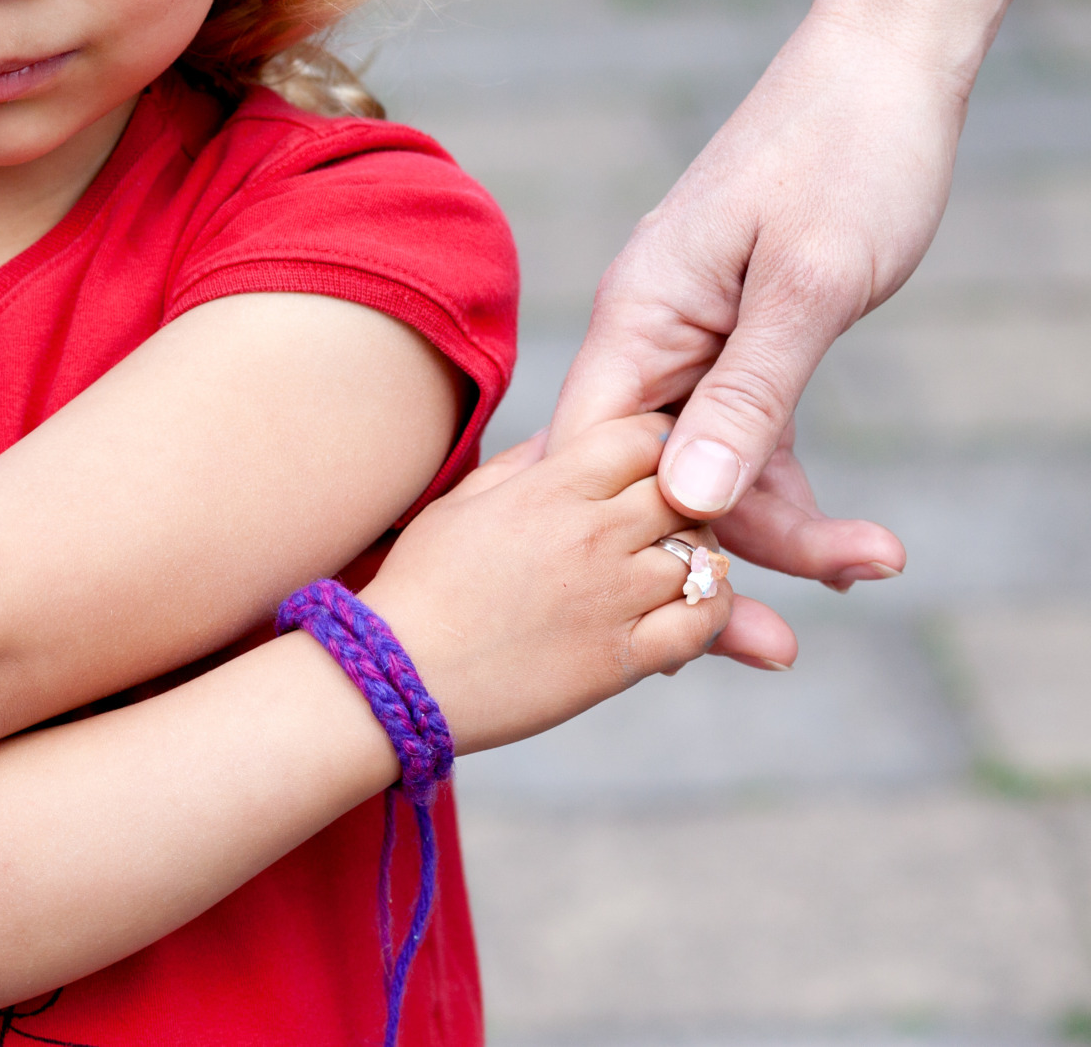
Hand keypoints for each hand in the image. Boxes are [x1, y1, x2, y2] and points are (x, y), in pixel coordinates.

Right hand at [362, 416, 783, 753]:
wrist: (397, 675)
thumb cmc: (419, 585)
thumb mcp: (462, 503)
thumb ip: (524, 463)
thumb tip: (569, 433)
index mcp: (549, 487)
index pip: (644, 436)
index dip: (655, 443)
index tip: (645, 465)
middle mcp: (591, 534)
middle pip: (685, 491)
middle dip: (684, 498)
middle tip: (666, 520)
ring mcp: (611, 597)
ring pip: (704, 555)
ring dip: (699, 557)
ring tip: (672, 569)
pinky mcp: (622, 658)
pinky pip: (703, 623)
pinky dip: (711, 614)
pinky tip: (686, 612)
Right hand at [548, 5, 924, 588]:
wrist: (888, 67)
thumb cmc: (849, 158)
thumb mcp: (810, 287)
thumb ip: (748, 397)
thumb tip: (688, 502)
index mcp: (637, 313)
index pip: (594, 454)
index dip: (627, 541)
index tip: (685, 622)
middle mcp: (646, 329)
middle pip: (649, 475)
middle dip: (715, 556)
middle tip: (788, 639)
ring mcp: (688, 334)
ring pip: (701, 464)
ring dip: (771, 526)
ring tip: (870, 564)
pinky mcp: (736, 337)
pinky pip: (737, 437)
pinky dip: (784, 486)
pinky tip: (848, 535)